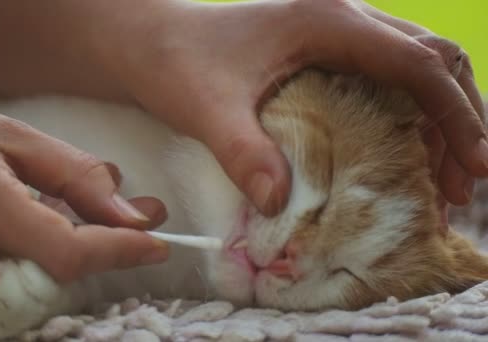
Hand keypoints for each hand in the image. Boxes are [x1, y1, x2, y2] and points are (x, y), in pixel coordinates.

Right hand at [0, 93, 167, 307]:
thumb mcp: (9, 134)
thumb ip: (75, 175)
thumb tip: (134, 213)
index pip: (67, 251)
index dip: (120, 252)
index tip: (157, 243)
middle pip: (62, 272)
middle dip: (105, 247)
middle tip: (130, 215)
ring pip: (42, 284)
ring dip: (74, 253)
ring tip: (74, 211)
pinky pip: (13, 288)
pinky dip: (41, 262)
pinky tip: (38, 227)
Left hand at [105, 0, 484, 215]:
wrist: (148, 42)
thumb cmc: (175, 63)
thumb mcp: (206, 110)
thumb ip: (243, 153)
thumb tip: (277, 203)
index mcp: (326, 20)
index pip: (418, 63)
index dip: (455, 114)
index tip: (473, 164)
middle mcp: (342, 15)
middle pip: (432, 60)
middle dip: (458, 119)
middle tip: (464, 182)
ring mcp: (335, 30)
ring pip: (415, 66)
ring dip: (439, 117)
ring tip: (445, 177)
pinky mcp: (324, 49)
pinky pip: (386, 75)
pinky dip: (409, 113)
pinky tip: (405, 152)